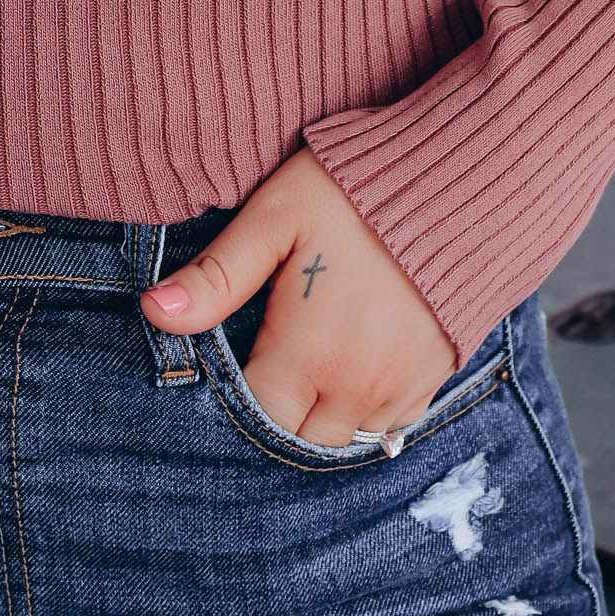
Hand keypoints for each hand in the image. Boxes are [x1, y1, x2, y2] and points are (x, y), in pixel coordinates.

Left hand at [139, 146, 456, 443]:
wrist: (461, 177)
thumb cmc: (356, 189)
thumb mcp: (275, 217)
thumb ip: (216, 276)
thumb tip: (153, 312)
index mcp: (309, 354)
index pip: (257, 417)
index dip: (237, 395)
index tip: (235, 357)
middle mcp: (358, 387)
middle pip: (300, 438)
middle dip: (279, 408)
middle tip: (269, 356)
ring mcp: (403, 387)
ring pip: (345, 436)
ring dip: (322, 411)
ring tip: (308, 359)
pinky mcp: (436, 376)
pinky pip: (390, 421)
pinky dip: (365, 405)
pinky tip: (352, 359)